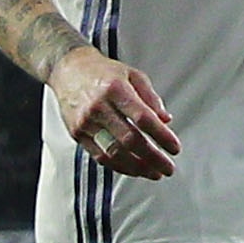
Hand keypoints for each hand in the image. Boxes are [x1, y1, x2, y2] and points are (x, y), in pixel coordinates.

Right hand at [49, 49, 179, 177]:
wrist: (68, 70)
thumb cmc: (103, 73)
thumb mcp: (133, 75)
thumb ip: (151, 98)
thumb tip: (166, 121)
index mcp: (116, 89)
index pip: (143, 118)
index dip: (161, 136)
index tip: (175, 148)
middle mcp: (99, 106)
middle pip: (130, 139)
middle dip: (153, 157)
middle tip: (168, 167)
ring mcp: (86, 122)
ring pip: (115, 153)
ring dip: (138, 167)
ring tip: (154, 173)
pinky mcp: (77, 134)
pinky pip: (100, 156)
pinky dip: (120, 167)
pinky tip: (134, 169)